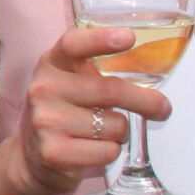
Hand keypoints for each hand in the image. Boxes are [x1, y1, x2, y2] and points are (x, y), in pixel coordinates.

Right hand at [15, 24, 171, 194]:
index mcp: (52, 64)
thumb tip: (154, 86)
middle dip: (146, 101)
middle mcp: (44, 89)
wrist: (32, 157)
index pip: (73, 44)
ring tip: (103, 133)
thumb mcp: (73, 84)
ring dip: (121, 132)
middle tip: (162, 108)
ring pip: (115, 125)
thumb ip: (101, 74)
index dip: (101, 39)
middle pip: (110, 90)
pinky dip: (111, 152)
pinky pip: (108, 151)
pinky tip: (93, 149)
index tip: (128, 37)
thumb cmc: (66, 114)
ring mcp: (46, 121)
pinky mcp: (53, 152)